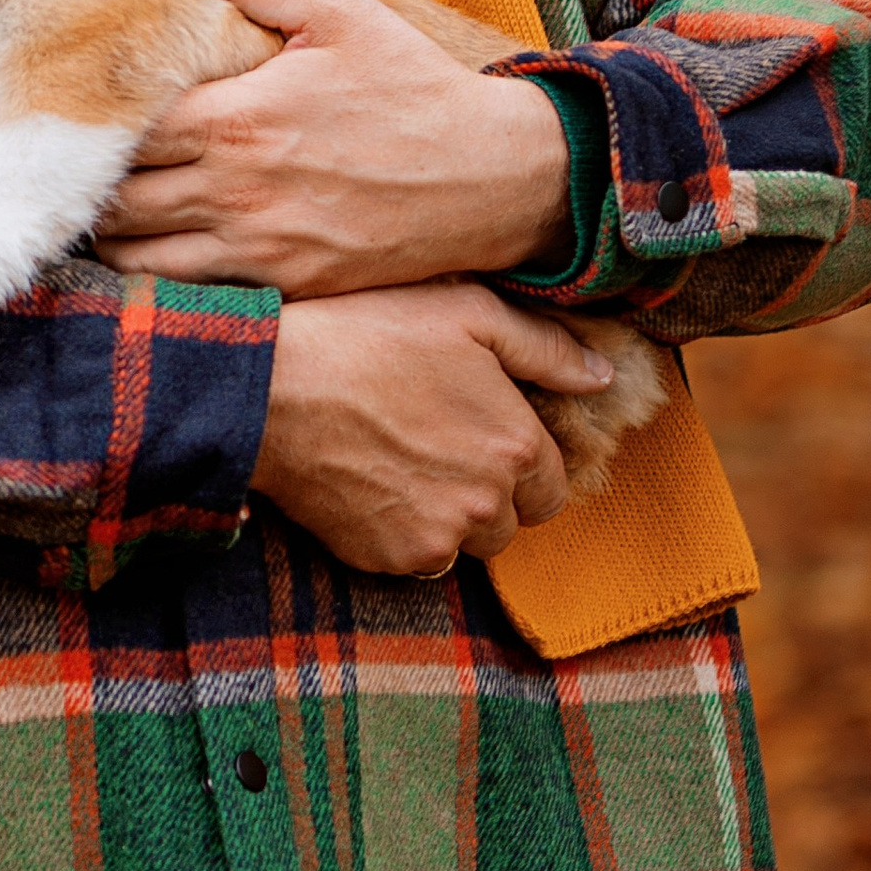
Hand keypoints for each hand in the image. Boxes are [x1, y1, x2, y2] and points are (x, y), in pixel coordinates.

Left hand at [97, 0, 569, 294]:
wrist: (493, 175)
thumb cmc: (413, 86)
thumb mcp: (342, 12)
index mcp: (235, 120)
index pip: (121, 134)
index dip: (90, 128)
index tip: (81, 116)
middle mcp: (234, 191)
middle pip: (115, 204)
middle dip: (90, 188)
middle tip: (80, 169)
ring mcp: (260, 247)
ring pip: (140, 262)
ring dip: (115, 241)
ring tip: (110, 215)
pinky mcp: (288, 284)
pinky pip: (197, 294)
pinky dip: (164, 281)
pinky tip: (161, 254)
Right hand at [253, 282, 614, 574]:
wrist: (269, 386)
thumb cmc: (366, 334)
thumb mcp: (465, 312)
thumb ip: (546, 347)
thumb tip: (601, 376)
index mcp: (515, 444)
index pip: (551, 485)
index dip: (519, 460)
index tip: (479, 432)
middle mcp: (487, 503)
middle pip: (510, 521)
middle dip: (487, 492)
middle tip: (437, 443)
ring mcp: (436, 538)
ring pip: (464, 544)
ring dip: (447, 516)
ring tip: (400, 461)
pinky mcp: (386, 559)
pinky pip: (414, 558)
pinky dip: (399, 530)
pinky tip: (369, 480)